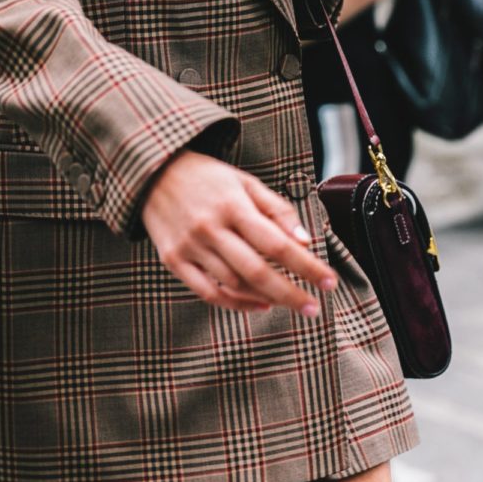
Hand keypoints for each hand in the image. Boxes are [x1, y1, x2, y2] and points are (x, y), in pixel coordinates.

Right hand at [140, 149, 336, 314]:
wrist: (153, 173)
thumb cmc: (208, 178)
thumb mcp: (246, 182)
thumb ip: (277, 211)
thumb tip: (304, 242)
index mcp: (232, 205)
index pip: (278, 244)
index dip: (307, 266)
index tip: (329, 282)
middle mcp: (210, 228)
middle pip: (258, 271)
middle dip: (291, 293)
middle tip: (314, 308)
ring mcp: (189, 247)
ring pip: (234, 285)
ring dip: (266, 298)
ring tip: (288, 301)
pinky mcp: (173, 260)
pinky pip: (208, 293)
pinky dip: (236, 304)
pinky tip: (259, 304)